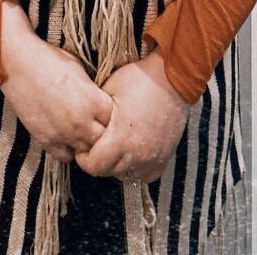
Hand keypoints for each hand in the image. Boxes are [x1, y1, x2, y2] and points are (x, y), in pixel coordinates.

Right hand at [0, 2, 114, 163]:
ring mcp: (64, 133)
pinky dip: (68, 150)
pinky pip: (65, 156)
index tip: (105, 110)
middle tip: (96, 123)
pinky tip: (66, 137)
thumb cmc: (49, 60)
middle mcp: (81, 121)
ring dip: (86, 143)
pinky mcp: (47, 140)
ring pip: (86, 151)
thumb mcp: (80, 70)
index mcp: (93, 101)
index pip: (115, 119)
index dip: (111, 114)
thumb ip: (93, 91)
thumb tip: (100, 100)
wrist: (19, 64)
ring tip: (82, 132)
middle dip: (102, 132)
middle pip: (103, 139)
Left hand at [74, 52, 188, 184]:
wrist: (173, 78)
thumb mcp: (109, 89)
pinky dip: (137, 170)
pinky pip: (147, 175)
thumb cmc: (140, 80)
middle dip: (98, 162)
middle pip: (109, 172)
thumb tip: (83, 123)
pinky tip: (133, 155)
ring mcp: (153, 157)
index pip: (94, 166)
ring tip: (114, 149)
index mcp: (120, 139)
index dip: (84, 159)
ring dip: (117, 167)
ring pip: (127, 176)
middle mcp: (137, 154)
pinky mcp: (165, 155)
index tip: (83, 148)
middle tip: (96, 146)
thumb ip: (95, 112)